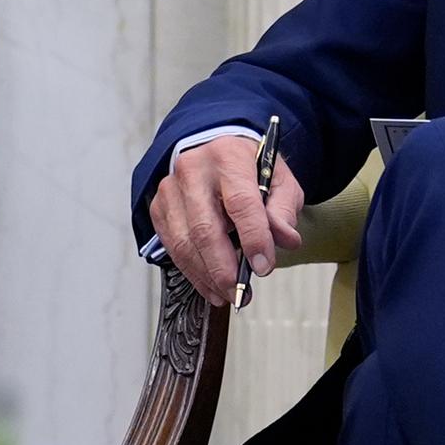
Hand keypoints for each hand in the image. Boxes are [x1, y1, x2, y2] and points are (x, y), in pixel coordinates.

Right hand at [149, 134, 306, 306]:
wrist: (213, 150)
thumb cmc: (248, 167)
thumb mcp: (278, 179)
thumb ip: (283, 209)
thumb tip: (286, 239)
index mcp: (228, 157)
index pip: (241, 203)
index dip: (253, 238)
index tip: (263, 268)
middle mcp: (193, 170)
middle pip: (205, 228)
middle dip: (224, 268)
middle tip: (241, 293)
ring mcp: (170, 189)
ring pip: (184, 242)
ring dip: (206, 275)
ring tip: (226, 294)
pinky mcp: (159, 207)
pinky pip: (171, 246)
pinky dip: (191, 271)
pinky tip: (209, 285)